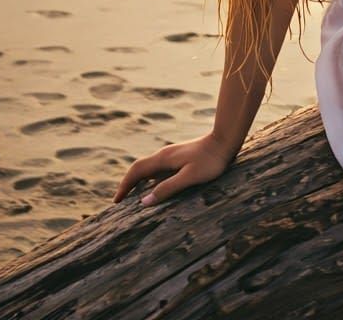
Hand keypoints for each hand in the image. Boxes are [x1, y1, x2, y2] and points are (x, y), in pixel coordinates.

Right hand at [113, 132, 235, 206]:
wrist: (226, 140)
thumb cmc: (210, 161)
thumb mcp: (189, 177)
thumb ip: (168, 188)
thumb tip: (143, 202)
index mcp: (163, 159)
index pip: (136, 171)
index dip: (124, 185)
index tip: (116, 201)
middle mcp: (164, 155)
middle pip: (140, 169)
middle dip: (129, 184)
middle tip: (122, 202)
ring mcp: (173, 155)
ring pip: (150, 169)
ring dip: (140, 182)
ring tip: (136, 198)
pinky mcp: (181, 157)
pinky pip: (160, 169)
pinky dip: (152, 179)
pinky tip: (158, 188)